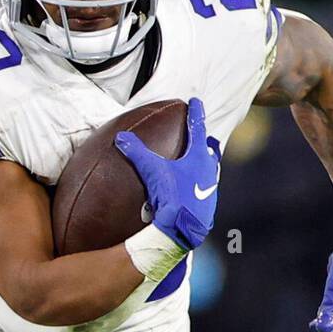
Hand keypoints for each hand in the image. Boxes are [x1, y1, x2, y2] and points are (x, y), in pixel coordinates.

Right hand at [115, 97, 220, 249]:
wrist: (184, 230)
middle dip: (203, 143)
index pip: (197, 127)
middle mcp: (209, 171)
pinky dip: (198, 186)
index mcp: (198, 157)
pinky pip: (205, 190)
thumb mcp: (153, 172)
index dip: (195, 113)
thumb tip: (121, 137)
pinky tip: (191, 192)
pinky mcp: (208, 207)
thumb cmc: (173, 197)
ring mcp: (211, 190)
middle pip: (208, 151)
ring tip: (196, 165)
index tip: (196, 101)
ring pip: (209, 171)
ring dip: (203, 165)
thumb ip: (137, 153)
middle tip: (200, 137)